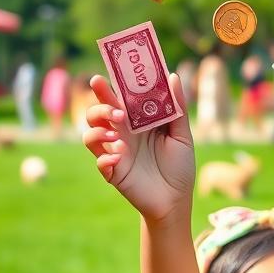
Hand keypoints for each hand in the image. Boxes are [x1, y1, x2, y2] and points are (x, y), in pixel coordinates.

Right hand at [83, 73, 195, 223]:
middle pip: (99, 111)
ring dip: (99, 130)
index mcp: (138, 121)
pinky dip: (105, 158)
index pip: (120, 98)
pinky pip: (99, 162)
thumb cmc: (179, 166)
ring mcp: (115, 151)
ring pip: (91, 134)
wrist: (176, 200)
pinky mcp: (113, 172)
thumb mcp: (183, 136)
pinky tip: (119, 158)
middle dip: (101, 104)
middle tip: (117, 110)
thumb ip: (177, 109)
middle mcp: (123, 133)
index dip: (112, 84)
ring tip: (118, 136)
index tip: (108, 72)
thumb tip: (173, 76)